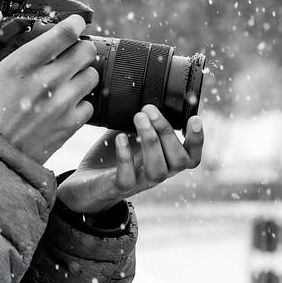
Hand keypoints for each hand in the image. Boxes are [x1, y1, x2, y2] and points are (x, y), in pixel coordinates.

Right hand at [0, 8, 98, 164]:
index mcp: (23, 65)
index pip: (64, 33)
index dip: (75, 23)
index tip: (75, 23)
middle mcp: (47, 82)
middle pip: (86, 51)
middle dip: (79, 48)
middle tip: (69, 54)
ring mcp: (61, 105)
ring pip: (91, 76)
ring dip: (82, 74)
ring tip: (67, 80)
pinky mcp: (68, 125)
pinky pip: (89, 105)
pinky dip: (80, 103)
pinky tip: (64, 104)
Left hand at [57, 105, 204, 213]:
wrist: (83, 185)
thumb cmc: (108, 158)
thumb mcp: (127, 135)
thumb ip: (140, 121)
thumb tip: (146, 94)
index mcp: (163, 161)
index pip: (191, 158)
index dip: (198, 141)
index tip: (195, 118)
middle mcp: (155, 173)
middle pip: (178, 161)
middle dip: (167, 132)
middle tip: (148, 109)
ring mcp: (138, 183)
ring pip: (157, 170)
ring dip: (151, 141)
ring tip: (138, 118)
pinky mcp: (117, 188)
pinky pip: (127, 177)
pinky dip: (125, 156)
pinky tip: (120, 137)